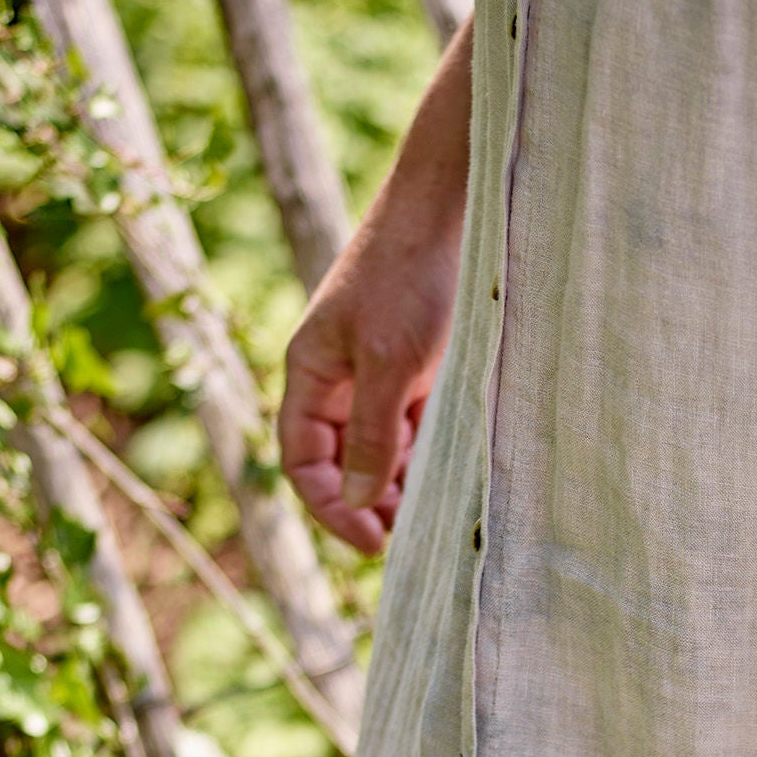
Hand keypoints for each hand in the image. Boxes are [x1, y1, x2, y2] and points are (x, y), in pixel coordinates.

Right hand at [279, 216, 460, 555]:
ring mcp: (377, 378)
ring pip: (381, 452)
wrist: (449, 214)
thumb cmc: (408, 279)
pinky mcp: (416, 372)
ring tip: (436, 511)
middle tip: (413, 535)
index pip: (303, 463)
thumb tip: (360, 501)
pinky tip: (453, 475)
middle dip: (369, 503)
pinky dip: (428, 457)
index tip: (373, 541)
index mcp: (311, 377)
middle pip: (341, 464)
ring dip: (402, 486)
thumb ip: (372, 435)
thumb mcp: (389, 364)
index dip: (331, 507)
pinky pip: (414, 430)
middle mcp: (338, 383)